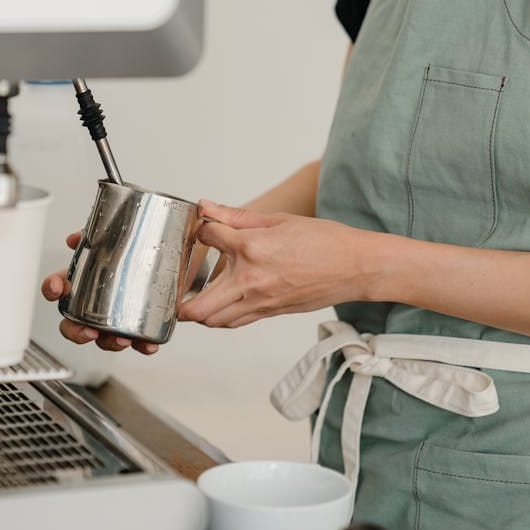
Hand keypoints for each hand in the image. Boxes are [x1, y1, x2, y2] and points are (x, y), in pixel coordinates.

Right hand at [41, 232, 159, 354]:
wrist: (175, 262)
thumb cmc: (144, 248)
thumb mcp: (122, 235)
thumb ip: (98, 233)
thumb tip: (75, 237)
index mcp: (86, 279)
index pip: (60, 286)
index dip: (52, 288)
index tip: (58, 288)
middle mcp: (96, 302)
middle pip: (73, 324)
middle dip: (76, 332)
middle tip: (88, 331)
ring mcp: (116, 317)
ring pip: (101, 339)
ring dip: (108, 343)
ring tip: (122, 339)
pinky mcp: (139, 325)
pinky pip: (136, 342)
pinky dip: (141, 346)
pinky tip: (149, 343)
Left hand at [178, 201, 381, 327]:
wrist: (357, 267)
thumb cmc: (325, 241)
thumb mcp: (278, 219)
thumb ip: (236, 216)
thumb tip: (207, 208)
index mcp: (252, 247)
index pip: (207, 238)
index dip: (200, 230)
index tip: (202, 227)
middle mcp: (251, 279)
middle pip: (198, 306)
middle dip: (179, 299)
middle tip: (173, 288)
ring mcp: (260, 301)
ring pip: (214, 320)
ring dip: (198, 311)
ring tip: (192, 297)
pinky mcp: (269, 313)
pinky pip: (235, 322)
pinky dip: (221, 316)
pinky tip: (219, 303)